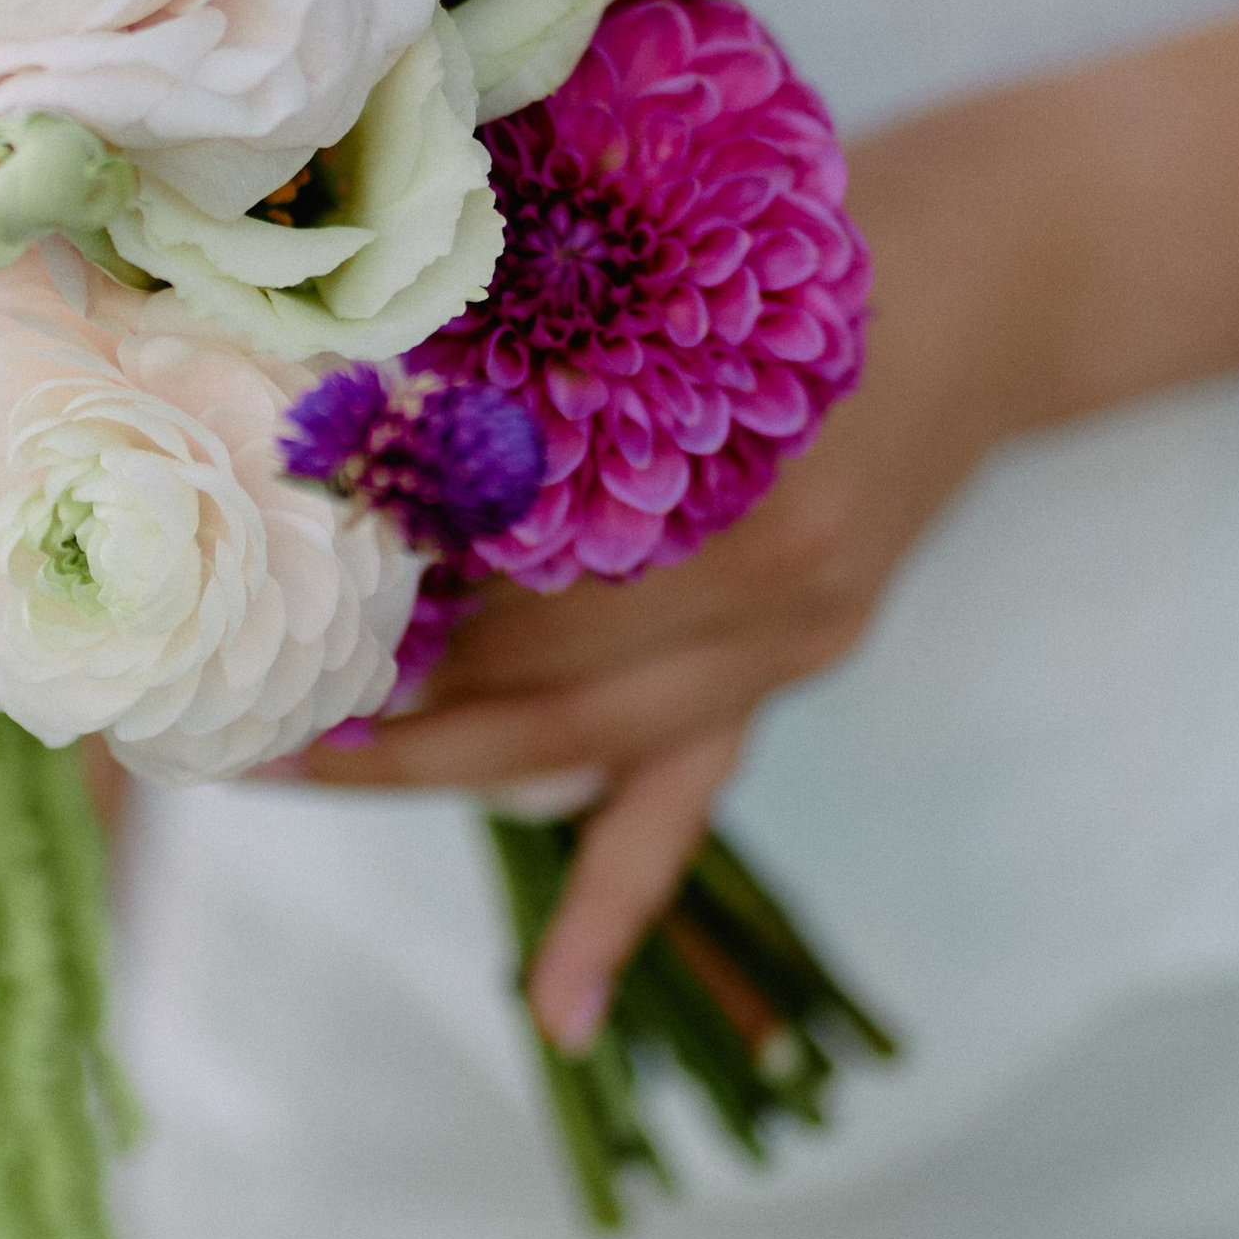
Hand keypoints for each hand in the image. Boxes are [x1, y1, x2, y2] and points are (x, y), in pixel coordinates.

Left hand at [299, 97, 1070, 1049]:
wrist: (1006, 272)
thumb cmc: (807, 226)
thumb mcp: (676, 246)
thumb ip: (552, 326)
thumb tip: (356, 384)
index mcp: (731, 462)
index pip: (517, 558)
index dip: (381, 582)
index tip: (254, 588)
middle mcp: (767, 575)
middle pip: (537, 671)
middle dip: (378, 697)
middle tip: (231, 697)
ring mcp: (789, 639)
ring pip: (581, 741)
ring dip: (435, 763)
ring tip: (297, 762)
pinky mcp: (796, 669)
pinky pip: (687, 803)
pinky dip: (612, 909)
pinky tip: (553, 1013)